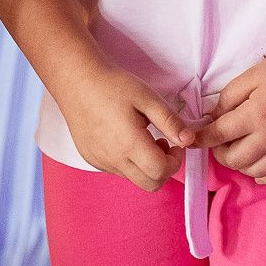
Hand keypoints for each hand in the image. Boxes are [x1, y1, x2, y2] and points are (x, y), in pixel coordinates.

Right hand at [55, 56, 190, 190]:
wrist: (76, 80)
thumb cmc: (112, 85)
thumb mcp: (147, 97)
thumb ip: (170, 121)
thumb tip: (189, 140)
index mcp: (129, 143)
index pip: (160, 171)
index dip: (175, 161)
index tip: (175, 144)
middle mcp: (113, 158)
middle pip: (149, 184)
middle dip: (163, 170)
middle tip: (163, 145)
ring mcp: (100, 161)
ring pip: (133, 178)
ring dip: (145, 166)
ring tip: (143, 138)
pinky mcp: (91, 158)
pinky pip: (117, 171)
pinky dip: (128, 162)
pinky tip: (125, 138)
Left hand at [193, 47, 265, 183]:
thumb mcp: (253, 75)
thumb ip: (229, 97)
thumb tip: (213, 118)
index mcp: (255, 115)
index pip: (219, 135)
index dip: (201, 139)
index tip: (192, 140)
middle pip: (234, 159)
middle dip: (220, 153)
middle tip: (221, 142)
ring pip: (254, 171)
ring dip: (240, 165)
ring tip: (240, 151)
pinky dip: (265, 177)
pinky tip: (259, 168)